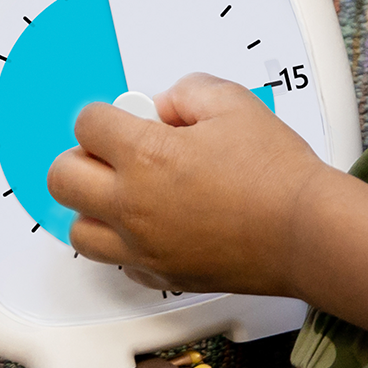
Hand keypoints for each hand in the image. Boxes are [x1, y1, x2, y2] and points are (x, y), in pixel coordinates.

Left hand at [45, 72, 327, 292]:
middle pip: (62, 178)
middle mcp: (133, 205)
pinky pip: (119, 263)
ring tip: (125, 195)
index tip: (124, 118)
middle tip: (114, 154)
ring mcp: (143, 247)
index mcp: (145, 156)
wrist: (305, 231)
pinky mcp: (161, 275)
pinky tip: (152, 228)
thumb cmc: (278, 175)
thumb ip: (188, 92)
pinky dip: (125, 245)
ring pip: (79, 230)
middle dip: (83, 157)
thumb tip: (167, 104)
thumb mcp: (234, 104)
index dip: (106, 114)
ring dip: (93, 207)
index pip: (86, 124)